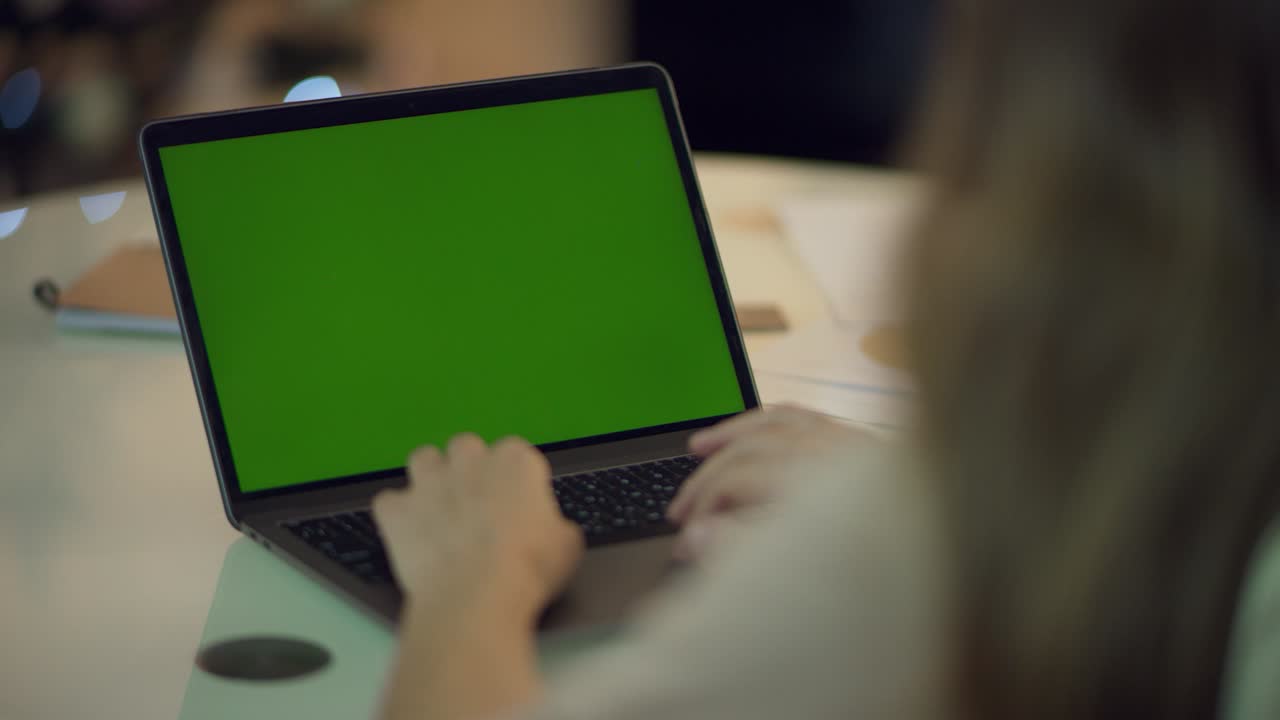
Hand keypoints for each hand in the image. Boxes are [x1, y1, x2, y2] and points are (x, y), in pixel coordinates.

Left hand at [372, 434, 582, 621]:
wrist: (477, 597)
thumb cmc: (528, 570)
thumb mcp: (567, 546)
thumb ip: (555, 524)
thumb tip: (552, 530)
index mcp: (516, 462)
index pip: (516, 454)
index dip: (515, 481)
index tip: (518, 505)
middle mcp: (470, 461)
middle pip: (467, 447)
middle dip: (469, 469)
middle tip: (477, 506)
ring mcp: (429, 482)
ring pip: (424, 459)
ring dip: (430, 479)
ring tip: (439, 510)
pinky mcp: (398, 510)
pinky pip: (389, 502)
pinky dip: (397, 516)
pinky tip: (409, 535)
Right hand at [667, 406, 874, 560]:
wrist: (965, 559)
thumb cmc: (891, 575)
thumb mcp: (810, 575)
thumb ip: (747, 552)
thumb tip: (700, 535)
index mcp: (815, 483)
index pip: (737, 480)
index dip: (702, 508)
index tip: (686, 542)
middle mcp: (832, 454)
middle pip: (751, 450)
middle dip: (709, 480)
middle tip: (680, 512)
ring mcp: (851, 445)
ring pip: (777, 422)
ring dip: (733, 434)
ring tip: (700, 448)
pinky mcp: (865, 447)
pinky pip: (807, 417)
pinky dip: (773, 419)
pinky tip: (756, 426)